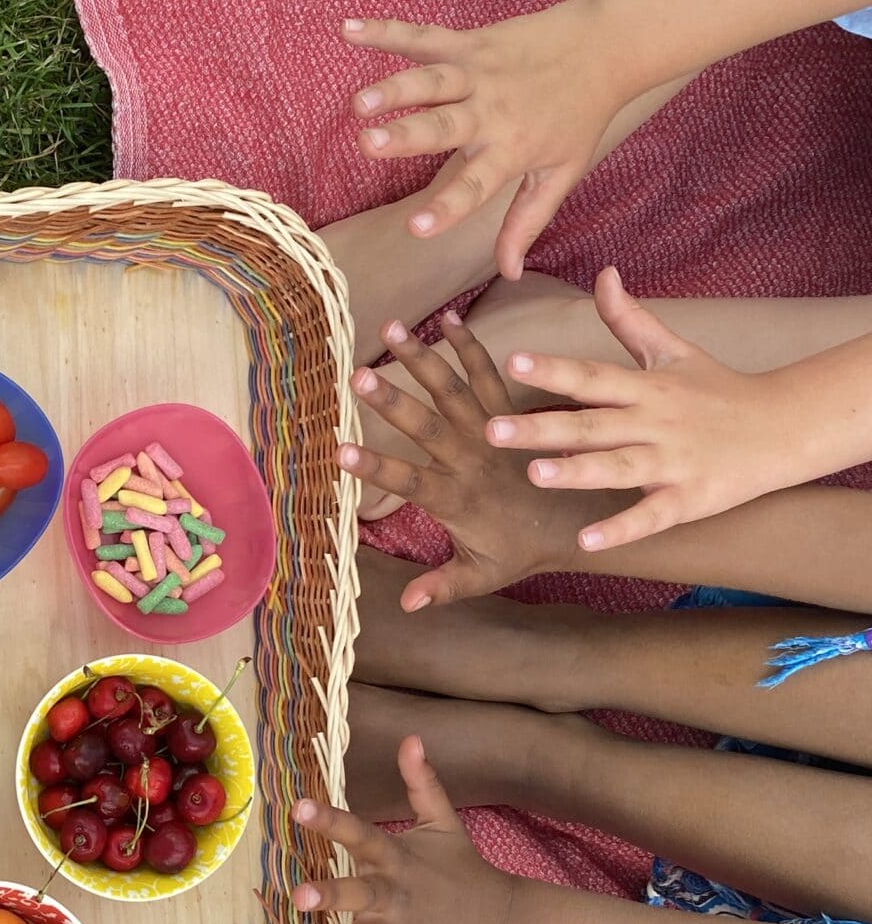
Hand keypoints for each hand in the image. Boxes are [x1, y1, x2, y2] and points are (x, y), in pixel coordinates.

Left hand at [282, 736, 518, 923]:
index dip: (332, 820)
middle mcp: (390, 897)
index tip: (299, 806)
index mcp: (396, 858)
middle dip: (332, 897)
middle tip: (301, 898)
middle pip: (359, 896)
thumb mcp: (444, 821)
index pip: (361, 833)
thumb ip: (423, 782)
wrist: (495, 920)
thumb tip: (413, 737)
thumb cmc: (459, 867)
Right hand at [339, 311, 603, 605]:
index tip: (341, 450)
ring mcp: (491, 431)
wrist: (582, 520)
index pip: (411, 482)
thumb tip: (404, 606)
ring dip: (421, 358)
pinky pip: (489, 374)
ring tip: (391, 329)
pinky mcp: (510, 412)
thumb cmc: (522, 551)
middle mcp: (472, 460)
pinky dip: (469, 345)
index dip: (376, 468)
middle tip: (358, 375)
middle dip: (391, 401)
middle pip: (427, 427)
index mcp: (458, 500)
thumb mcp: (482, 577)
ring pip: (453, 390)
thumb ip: (442, 587)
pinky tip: (447, 317)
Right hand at [343, 0, 628, 276]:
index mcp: (512, 149)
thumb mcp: (561, 174)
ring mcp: (479, 72)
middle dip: (405, 135)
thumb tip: (508, 273)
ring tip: (359, 103)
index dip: (447, 208)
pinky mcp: (470, 41)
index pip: (477, 185)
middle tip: (369, 145)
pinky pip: (422, 36)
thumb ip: (527, 222)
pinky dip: (384, 31)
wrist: (606, 44)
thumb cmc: (580, 116)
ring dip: (393, 88)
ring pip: (431, 80)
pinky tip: (348, 31)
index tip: (416, 230)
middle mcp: (492, 111)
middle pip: (444, 125)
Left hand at [490, 268, 804, 550]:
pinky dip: (621, 529)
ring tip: (535, 475)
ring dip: (577, 472)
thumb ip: (629, 319)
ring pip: (618, 468)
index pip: (591, 375)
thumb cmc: (718, 390)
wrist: (783, 426)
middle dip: (541, 427)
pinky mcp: (689, 498)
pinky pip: (651, 516)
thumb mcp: (673, 351)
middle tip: (492, 431)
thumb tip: (602, 274)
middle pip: (592, 423)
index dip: (552, 369)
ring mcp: (672, 462)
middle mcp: (654, 422)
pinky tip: (587, 542)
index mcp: (645, 387)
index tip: (512, 361)